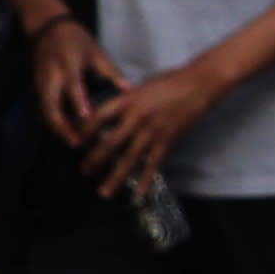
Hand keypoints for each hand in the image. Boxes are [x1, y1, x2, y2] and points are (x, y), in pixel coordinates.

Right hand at [25, 11, 121, 147]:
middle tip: (77, 142)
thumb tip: (129, 90)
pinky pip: (43, 109)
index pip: (73, 86)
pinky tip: (65, 133)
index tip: (87, 118)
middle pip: (50, 106)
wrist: (47, 28)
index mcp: (68, 64)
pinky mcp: (36, 88)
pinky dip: (52, 122)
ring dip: (56, 128)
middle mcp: (51, 76)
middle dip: (61, 127)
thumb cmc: (75, 39)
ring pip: (44, 111)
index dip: (79, 102)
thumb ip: (111, 72)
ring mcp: (40, 83)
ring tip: (74, 141)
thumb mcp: (96, 52)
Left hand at [78, 49, 227, 195]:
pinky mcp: (167, 139)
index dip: (84, 131)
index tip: (75, 142)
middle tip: (84, 171)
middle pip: (110, 142)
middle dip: (95, 160)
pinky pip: (153, 163)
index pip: (98, 117)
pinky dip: (145, 179)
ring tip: (104, 191)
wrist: (198, 83)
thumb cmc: (171, 81)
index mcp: (128, 99)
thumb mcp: (142, 87)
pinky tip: (138, 192)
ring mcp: (152, 129)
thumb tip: (110, 115)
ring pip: (129, 158)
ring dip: (115, 177)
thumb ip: (126, 101)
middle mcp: (137, 116)